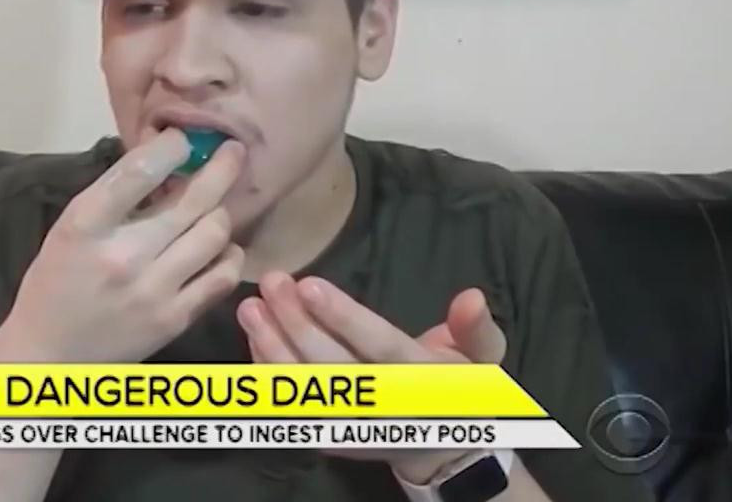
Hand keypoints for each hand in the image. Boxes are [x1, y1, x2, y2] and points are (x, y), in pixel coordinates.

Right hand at [0, 129, 246, 362]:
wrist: (51, 354)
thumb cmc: (57, 282)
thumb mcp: (70, 229)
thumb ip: (114, 196)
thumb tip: (166, 157)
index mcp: (86, 226)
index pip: (139, 172)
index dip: (172, 147)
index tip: (184, 139)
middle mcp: (123, 256)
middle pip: (192, 200)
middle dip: (221, 168)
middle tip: (234, 152)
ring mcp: (153, 290)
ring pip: (215, 233)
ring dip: (220, 213)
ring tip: (213, 209)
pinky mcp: (175, 319)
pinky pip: (223, 275)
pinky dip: (228, 254)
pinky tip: (219, 248)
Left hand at [237, 274, 506, 482]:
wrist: (439, 449)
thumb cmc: (456, 387)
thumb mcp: (481, 357)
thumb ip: (475, 328)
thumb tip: (472, 296)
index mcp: (421, 381)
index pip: (378, 346)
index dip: (343, 318)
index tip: (308, 284)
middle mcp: (382, 407)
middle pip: (331, 366)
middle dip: (296, 323)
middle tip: (271, 282)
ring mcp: (349, 427)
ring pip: (303, 389)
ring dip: (271, 348)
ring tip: (250, 307)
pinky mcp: (325, 437)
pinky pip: (289, 408)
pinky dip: (267, 374)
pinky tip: (252, 337)